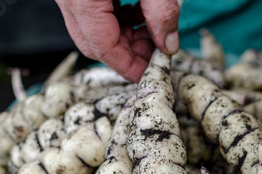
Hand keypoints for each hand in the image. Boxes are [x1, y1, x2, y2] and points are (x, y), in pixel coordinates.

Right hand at [55, 0, 180, 81]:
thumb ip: (161, 13)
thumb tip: (169, 45)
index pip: (104, 48)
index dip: (130, 66)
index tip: (151, 72)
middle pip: (94, 43)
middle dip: (128, 53)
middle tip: (156, 48)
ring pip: (92, 30)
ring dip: (123, 36)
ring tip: (152, 28)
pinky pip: (92, 13)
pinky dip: (116, 19)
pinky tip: (139, 11)